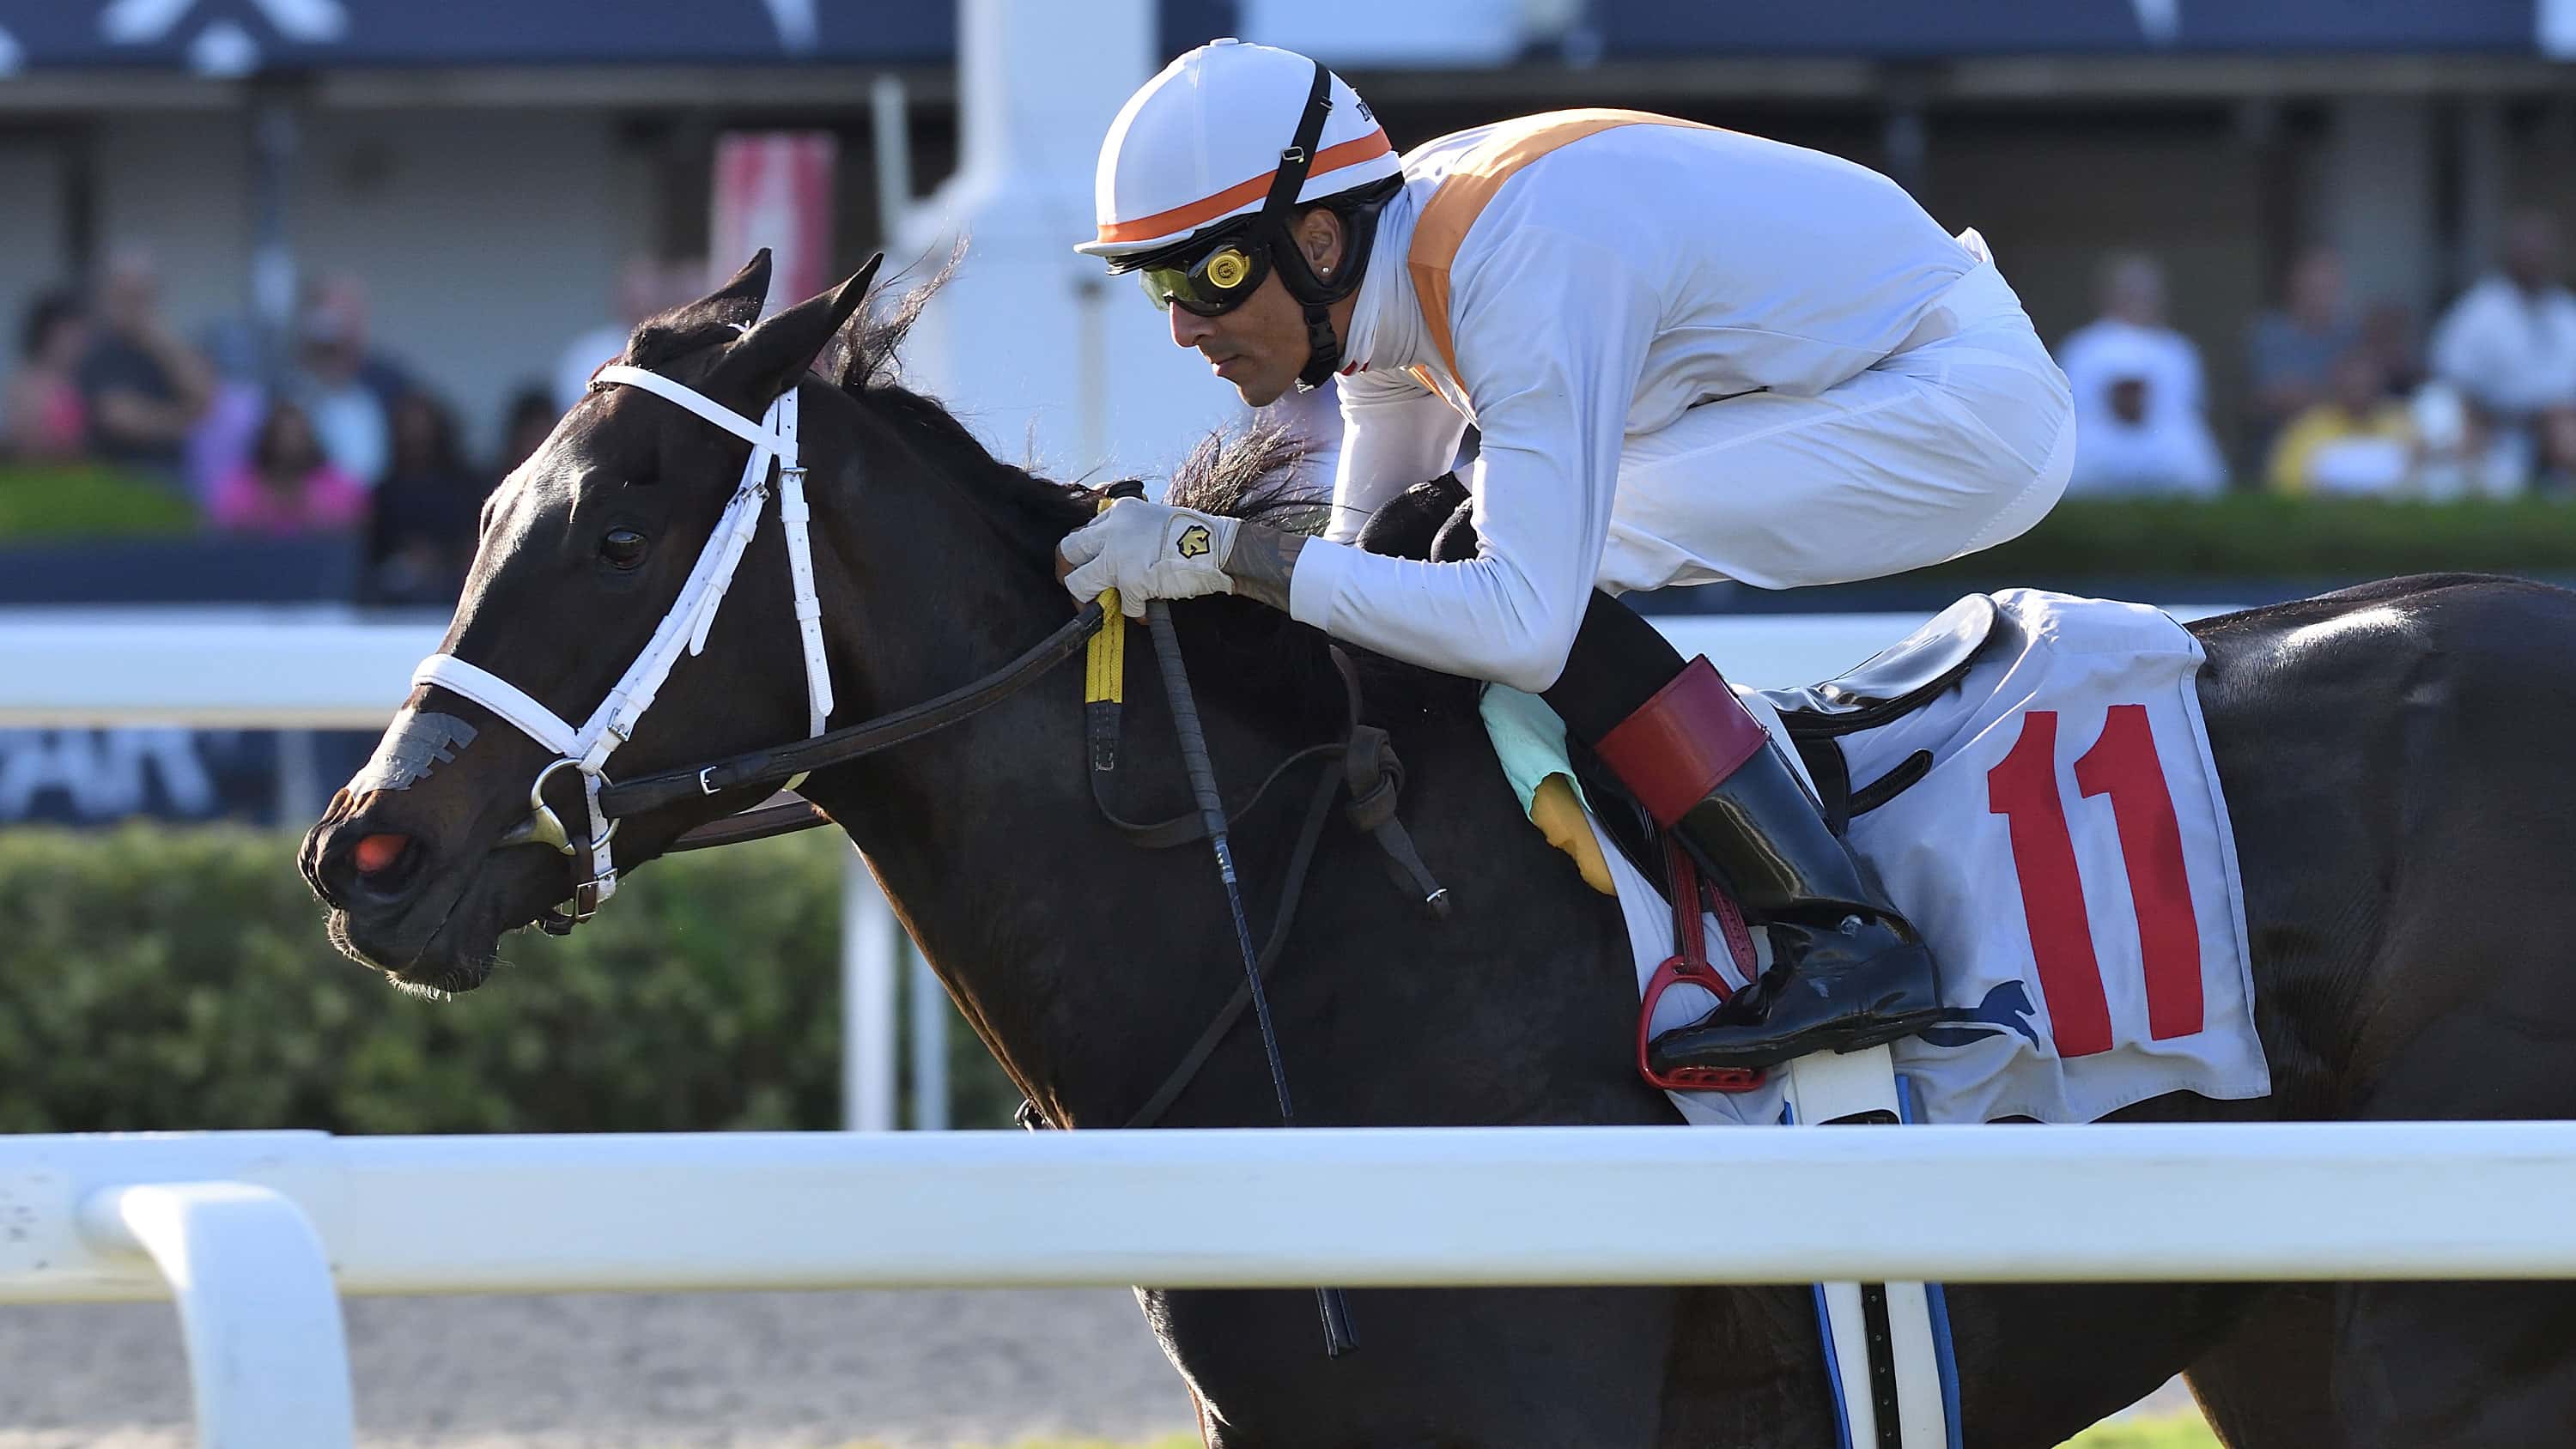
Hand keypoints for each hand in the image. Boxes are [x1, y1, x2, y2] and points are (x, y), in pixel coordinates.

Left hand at [1058, 499, 1238, 617]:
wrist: (1219, 548)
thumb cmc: (1196, 536)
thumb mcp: (1155, 521)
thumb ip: (1131, 534)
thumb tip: (1114, 559)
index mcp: (1121, 511)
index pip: (1084, 531)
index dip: (1082, 554)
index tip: (1085, 566)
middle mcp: (1113, 529)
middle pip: (1067, 551)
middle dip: (1067, 574)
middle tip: (1076, 590)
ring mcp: (1118, 554)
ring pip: (1079, 581)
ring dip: (1088, 599)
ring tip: (1104, 608)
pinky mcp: (1129, 579)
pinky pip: (1120, 605)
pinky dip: (1133, 612)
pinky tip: (1144, 613)